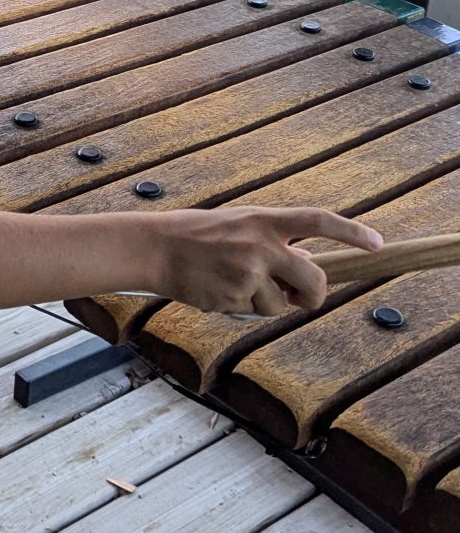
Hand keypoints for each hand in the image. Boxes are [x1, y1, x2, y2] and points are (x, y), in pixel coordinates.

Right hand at [152, 206, 383, 317]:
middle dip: (313, 296)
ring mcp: (250, 273)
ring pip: (281, 305)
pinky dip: (243, 308)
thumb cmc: (198, 236)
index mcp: (265, 219)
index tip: (377, 244)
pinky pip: (255, 312)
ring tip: (235, 285)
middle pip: (314, 281)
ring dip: (267, 303)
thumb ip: (273, 242)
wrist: (156, 248)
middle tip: (301, 298)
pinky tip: (219, 291)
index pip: (318, 221)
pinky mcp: (236, 296)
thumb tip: (306, 265)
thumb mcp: (240, 227)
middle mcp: (262, 245)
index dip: (351, 233)